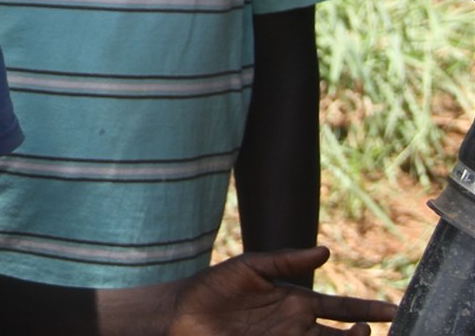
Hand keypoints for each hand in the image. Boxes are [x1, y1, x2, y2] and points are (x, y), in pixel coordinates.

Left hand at [166, 250, 398, 335]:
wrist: (184, 313)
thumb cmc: (215, 287)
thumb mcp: (251, 267)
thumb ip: (287, 261)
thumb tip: (326, 251)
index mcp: (297, 301)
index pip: (342, 307)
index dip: (368, 309)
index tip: (394, 310)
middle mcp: (298, 326)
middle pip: (343, 335)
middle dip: (361, 334)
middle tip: (367, 330)